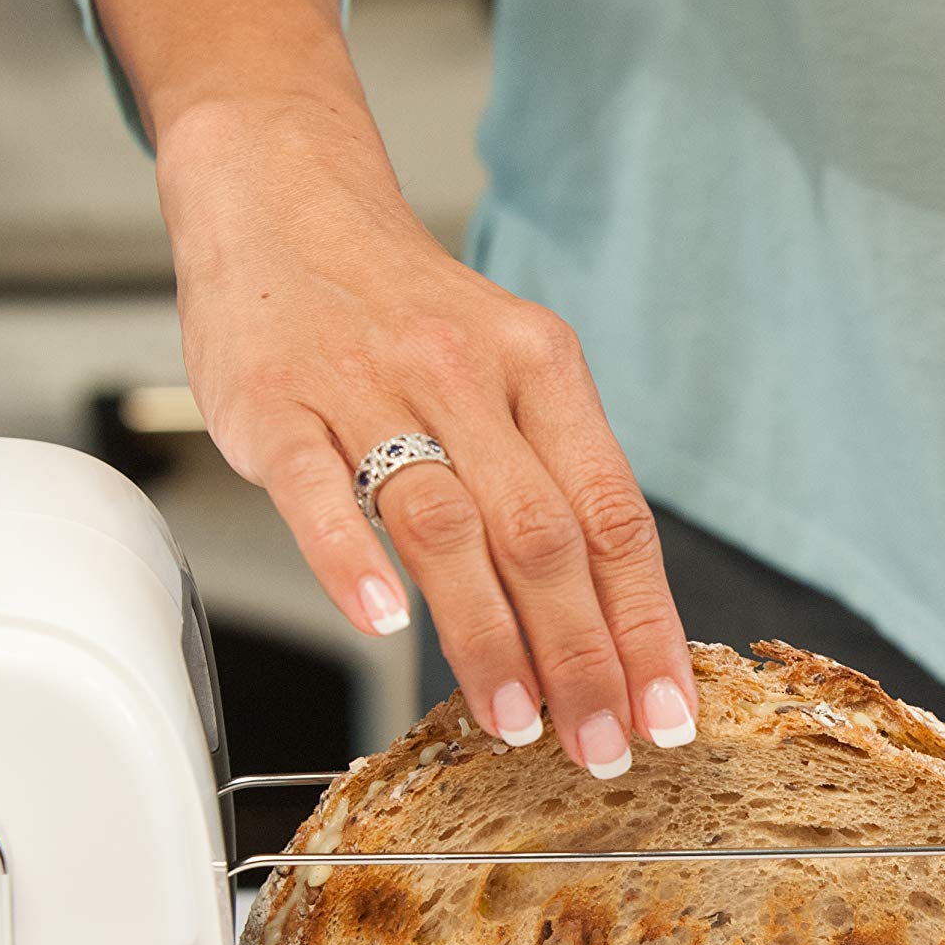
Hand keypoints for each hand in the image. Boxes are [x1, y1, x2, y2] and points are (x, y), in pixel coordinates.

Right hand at [157, 98, 694, 772]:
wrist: (287, 199)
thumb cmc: (407, 313)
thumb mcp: (510, 370)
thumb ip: (554, 479)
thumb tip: (614, 623)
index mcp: (543, 369)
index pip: (613, 516)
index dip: (646, 623)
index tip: (667, 710)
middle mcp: (466, 373)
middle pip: (543, 534)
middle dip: (582, 654)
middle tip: (601, 745)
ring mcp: (369, 386)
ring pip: (445, 524)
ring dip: (488, 636)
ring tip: (516, 722)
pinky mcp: (277, 400)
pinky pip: (319, 488)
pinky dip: (352, 559)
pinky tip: (384, 626)